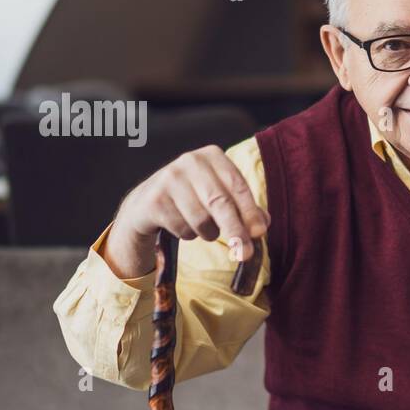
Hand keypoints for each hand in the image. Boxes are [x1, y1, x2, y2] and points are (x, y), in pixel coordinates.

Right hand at [105, 145, 270, 277]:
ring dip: (208, 233)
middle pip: (220, 203)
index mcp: (212, 156)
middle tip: (244, 253)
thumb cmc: (193, 199)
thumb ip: (245, 210)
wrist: (146, 205)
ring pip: (201, 219)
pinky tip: (181, 224)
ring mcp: (169, 178)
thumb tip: (262, 226)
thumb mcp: (220, 197)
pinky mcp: (154, 198)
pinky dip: (187, 234)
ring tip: (203, 227)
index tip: (259, 232)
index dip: (250, 211)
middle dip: (235, 231)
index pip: (237, 185)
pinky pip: (182, 228)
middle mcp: (190, 161)